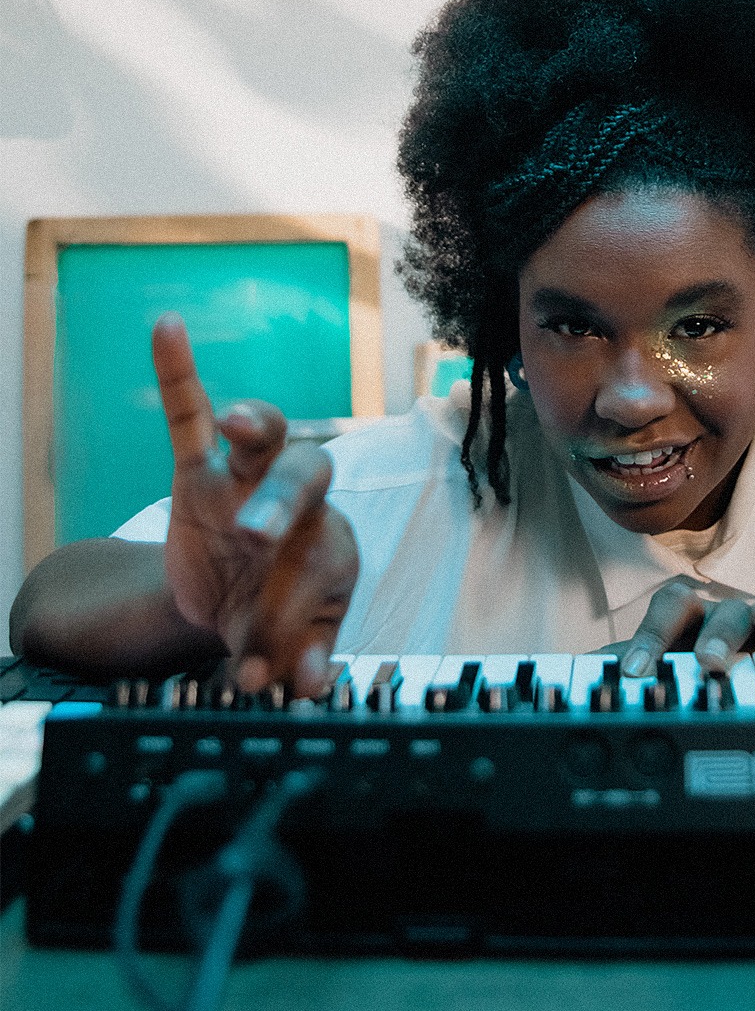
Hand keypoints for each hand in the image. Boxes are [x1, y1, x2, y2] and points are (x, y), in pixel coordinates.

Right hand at [153, 314, 358, 696]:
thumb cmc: (279, 616)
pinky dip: (179, 374)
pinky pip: (189, 415)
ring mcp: (248, 479)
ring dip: (252, 427)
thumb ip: (301, 657)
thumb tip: (304, 683)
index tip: (285, 669)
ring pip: (262, 438)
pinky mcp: (200, 472)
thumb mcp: (290, 644)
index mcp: (330, 545)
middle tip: (251, 539)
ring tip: (237, 421)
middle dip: (277, 503)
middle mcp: (298, 502)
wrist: (235, 607)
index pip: (326, 560)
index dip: (304, 612)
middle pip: (303, 477)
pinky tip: (169, 327)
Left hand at [614, 580, 754, 677]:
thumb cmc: (672, 670)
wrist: (702, 682)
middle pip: (723, 609)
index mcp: (685, 616)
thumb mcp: (643, 675)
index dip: (653, 637)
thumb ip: (613, 678)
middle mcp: (725, 615)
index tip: (636, 674)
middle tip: (708, 663)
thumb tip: (574, 691)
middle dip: (716, 634)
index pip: (669, 609)